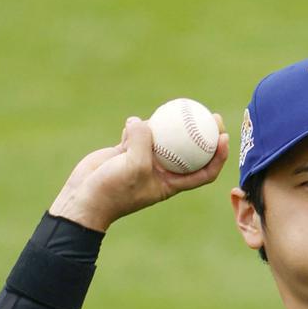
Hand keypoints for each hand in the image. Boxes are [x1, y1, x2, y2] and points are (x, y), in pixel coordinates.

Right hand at [48, 113, 229, 231]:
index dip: (218, 157)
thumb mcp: (133, 167)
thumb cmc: (113, 191)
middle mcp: (162, 172)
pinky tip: (130, 124)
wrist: (84, 199)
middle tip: (210, 114)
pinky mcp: (127, 151)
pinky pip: (138, 133)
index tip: (223, 138)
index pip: (204, 172)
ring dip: (165, 126)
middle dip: (203, 134)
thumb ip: (142, 142)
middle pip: (190, 151)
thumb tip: (143, 122)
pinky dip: (135, 127)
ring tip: (174, 109)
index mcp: (172, 184)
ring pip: (162, 138)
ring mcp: (144, 160)